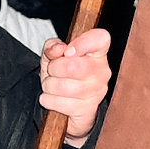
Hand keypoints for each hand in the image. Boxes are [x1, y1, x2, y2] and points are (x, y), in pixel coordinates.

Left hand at [39, 25, 110, 144]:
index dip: (82, 42)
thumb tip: (58, 50)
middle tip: (53, 71)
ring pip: (62, 86)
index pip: (100, 39)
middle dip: (53, 68)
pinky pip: (58, 103)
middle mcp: (102, 71)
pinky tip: (53, 98)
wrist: (69, 106)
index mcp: (97, 53)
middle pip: (72, 66)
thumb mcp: (55, 56)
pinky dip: (48, 100)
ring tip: (52, 85)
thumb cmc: (64, 76)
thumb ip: (53, 46)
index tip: (68, 51)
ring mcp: (97, 92)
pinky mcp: (87, 109)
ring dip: (49, 85)